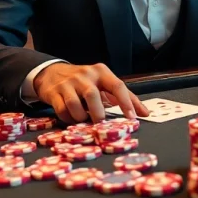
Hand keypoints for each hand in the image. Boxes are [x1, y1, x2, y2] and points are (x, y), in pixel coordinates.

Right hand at [33, 62, 149, 123]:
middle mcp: (85, 75)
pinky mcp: (54, 92)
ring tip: (84, 121)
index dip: (126, 103)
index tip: (132, 118)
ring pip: (75, 104)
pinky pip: (62, 110)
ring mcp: (68, 83)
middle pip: (93, 95)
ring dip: (81, 118)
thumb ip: (125, 97)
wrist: (52, 72)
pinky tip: (72, 119)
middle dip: (98, 114)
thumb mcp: (104, 83)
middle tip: (101, 125)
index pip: (117, 85)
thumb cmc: (85, 81)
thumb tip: (145, 113)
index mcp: (101, 72)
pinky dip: (68, 119)